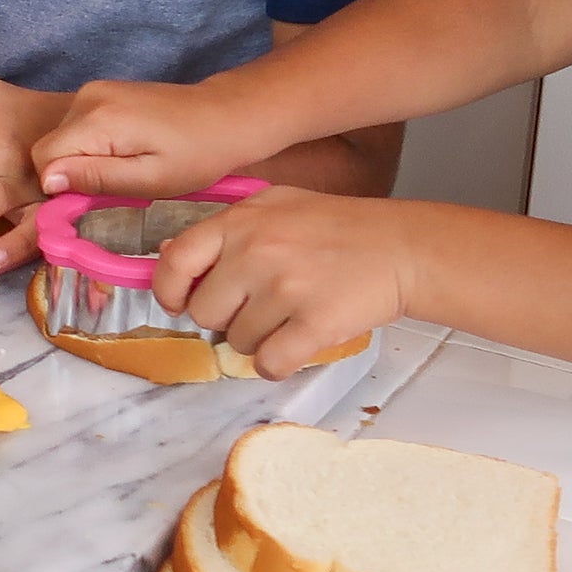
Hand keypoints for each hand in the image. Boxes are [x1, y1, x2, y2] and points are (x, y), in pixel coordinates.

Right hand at [31, 76, 275, 201]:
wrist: (225, 115)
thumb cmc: (196, 155)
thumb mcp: (150, 180)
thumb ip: (96, 178)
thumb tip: (48, 180)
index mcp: (98, 119)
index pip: (44, 158)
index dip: (61, 186)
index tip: (95, 197)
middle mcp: (87, 97)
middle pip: (51, 146)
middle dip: (73, 172)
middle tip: (117, 184)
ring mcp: (94, 89)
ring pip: (63, 137)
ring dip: (83, 159)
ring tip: (125, 166)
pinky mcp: (102, 90)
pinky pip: (78, 125)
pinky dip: (92, 144)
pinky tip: (125, 149)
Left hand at [153, 188, 416, 378]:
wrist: (402, 248)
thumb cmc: (338, 229)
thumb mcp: (276, 207)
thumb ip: (223, 230)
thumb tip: (168, 252)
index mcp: (242, 220)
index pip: (175, 260)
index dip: (170, 290)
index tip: (180, 303)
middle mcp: (257, 251)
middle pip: (204, 313)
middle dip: (227, 318)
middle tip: (262, 306)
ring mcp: (285, 288)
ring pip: (238, 343)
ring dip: (260, 338)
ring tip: (293, 314)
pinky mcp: (315, 323)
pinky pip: (269, 364)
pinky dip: (280, 362)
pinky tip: (299, 341)